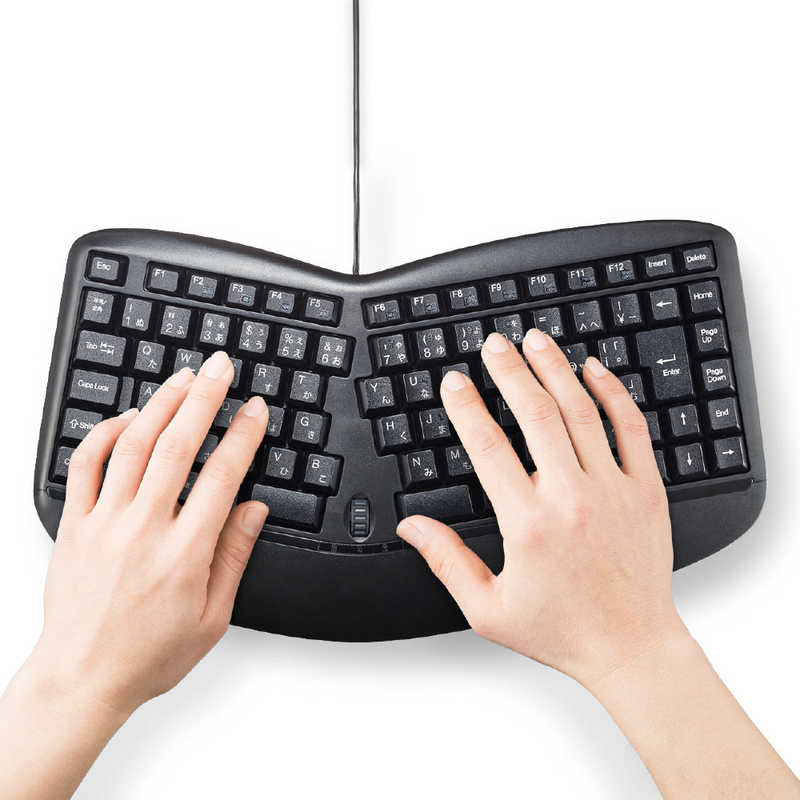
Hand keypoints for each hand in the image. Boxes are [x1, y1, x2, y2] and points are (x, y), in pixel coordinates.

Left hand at [31, 350, 268, 714]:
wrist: (82, 678)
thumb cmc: (147, 654)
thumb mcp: (212, 617)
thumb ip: (233, 556)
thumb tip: (253, 510)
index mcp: (184, 553)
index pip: (222, 476)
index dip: (243, 435)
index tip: (255, 410)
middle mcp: (143, 529)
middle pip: (178, 445)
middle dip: (204, 398)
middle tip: (219, 368)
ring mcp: (104, 522)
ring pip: (133, 445)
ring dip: (161, 404)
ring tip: (182, 378)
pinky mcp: (73, 524)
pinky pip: (85, 465)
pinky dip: (105, 433)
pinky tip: (129, 417)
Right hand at [397, 328, 681, 686]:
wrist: (631, 647)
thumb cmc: (562, 631)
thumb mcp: (488, 608)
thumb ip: (446, 561)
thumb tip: (411, 526)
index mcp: (528, 523)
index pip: (488, 447)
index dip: (467, 407)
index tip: (455, 381)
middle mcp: (571, 498)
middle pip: (535, 414)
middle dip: (509, 370)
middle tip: (494, 343)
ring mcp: (613, 490)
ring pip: (581, 412)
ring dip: (555, 369)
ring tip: (536, 340)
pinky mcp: (646, 491)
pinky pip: (631, 429)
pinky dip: (613, 393)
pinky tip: (594, 370)